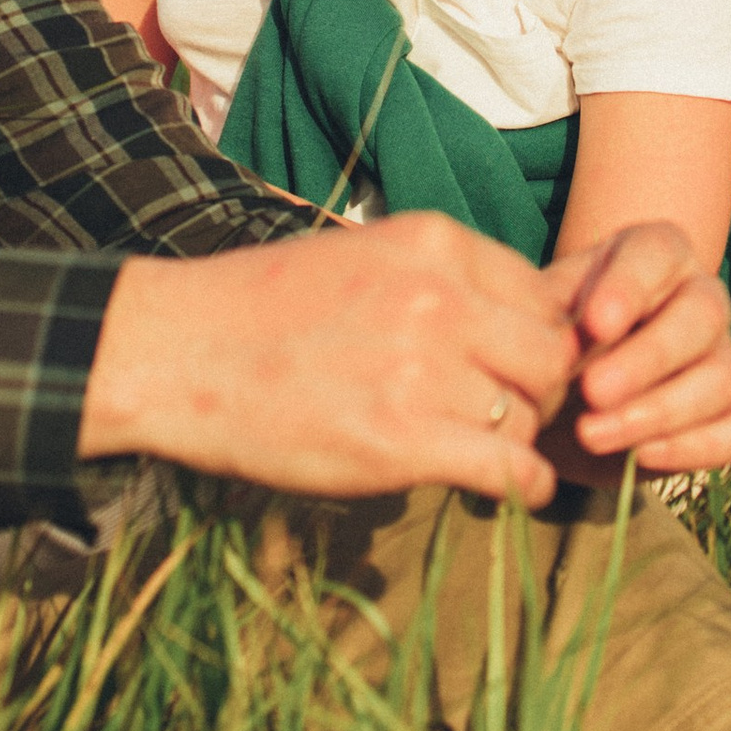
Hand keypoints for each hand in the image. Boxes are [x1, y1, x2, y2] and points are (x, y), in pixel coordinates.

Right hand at [79, 215, 580, 504]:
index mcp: (433, 243)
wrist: (178, 354)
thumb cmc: (262, 310)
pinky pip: (512, 468)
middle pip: (552, 355)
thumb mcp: (363, 258)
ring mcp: (425, 369)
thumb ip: (440, 280)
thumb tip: (515, 323)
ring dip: (516, 438)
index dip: (534, 337)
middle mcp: (440, 298)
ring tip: (481, 449)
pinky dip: (525, 484)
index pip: (540, 294)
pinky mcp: (404, 441)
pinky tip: (509, 487)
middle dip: (541, 390)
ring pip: (529, 415)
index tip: (511, 366)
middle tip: (510, 413)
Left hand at [547, 222, 730, 479]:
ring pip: (720, 377)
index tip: (593, 324)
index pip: (657, 253)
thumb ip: (552, 319)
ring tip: (592, 434)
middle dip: (647, 358)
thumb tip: (570, 340)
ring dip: (659, 411)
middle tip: (592, 390)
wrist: (559, 408)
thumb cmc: (549, 347)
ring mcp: (725, 357)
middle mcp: (701, 298)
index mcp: (655, 256)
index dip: (629, 287)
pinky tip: (642, 456)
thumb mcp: (538, 322)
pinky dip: (697, 446)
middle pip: (701, 314)